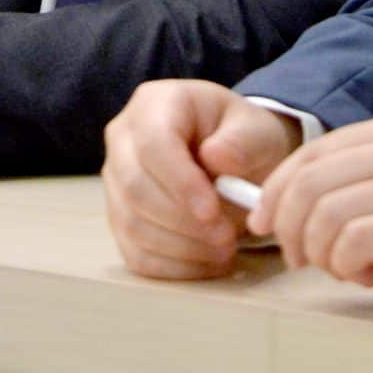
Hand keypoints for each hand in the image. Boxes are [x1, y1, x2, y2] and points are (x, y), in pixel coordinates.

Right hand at [101, 79, 302, 278]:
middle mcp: (123, 138)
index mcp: (155, 104)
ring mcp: (116, 180)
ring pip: (132, 223)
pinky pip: (135, 253)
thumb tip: (216, 158)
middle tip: (227, 237)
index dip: (179, 182)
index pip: (153, 143)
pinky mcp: (120, 218)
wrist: (231, 158)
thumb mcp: (256, 130)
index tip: (213, 211)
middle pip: (135, 186)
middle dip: (183, 221)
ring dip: (181, 247)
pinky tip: (207, 263)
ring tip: (225, 250)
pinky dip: (173, 268)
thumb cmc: (242, 139)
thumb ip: (242, 141)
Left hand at [248, 108, 372, 307]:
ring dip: (320, 252)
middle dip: (288, 226)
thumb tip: (306, 209)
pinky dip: (348, 265)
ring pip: (326, 212)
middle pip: (310, 180)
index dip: (278, 190)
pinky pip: (356, 240)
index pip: (315, 150)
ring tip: (348, 271)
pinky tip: (371, 275)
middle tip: (301, 260)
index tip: (266, 223)